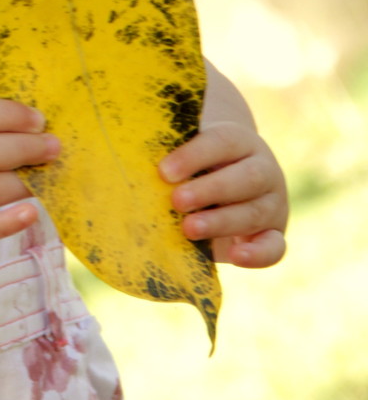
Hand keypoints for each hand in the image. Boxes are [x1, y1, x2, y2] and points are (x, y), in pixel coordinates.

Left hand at [159, 121, 287, 267]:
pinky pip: (274, 247)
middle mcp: (263, 169)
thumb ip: (168, 157)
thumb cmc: (194, 166)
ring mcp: (273, 203)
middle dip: (210, 190)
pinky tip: (236, 257)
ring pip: (255, 212)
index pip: (222, 142)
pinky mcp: (274, 233)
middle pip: (246, 178)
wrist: (226, 180)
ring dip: (221, 222)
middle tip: (176, 201)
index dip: (194, 156)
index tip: (164, 171)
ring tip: (189, 229)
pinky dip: (258, 254)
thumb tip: (124, 157)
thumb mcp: (185, 154)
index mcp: (239, 141)